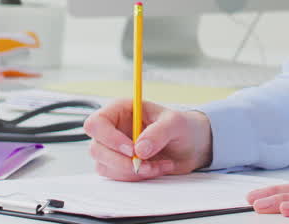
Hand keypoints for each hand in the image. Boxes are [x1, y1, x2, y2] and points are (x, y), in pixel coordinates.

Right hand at [83, 98, 212, 180]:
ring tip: (157, 165)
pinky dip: (136, 178)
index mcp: (121, 110)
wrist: (192, 146)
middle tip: (146, 163)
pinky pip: (117, 177)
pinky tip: (155, 169)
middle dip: (122, 161)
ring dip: (132, 171)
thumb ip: (159, 132)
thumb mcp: (175, 123)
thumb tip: (140, 148)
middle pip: (97, 149)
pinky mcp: (120, 166)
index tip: (131, 149)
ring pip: (105, 166)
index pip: (96, 123)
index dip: (109, 138)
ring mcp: (114, 149)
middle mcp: (113, 129)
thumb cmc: (182, 127)